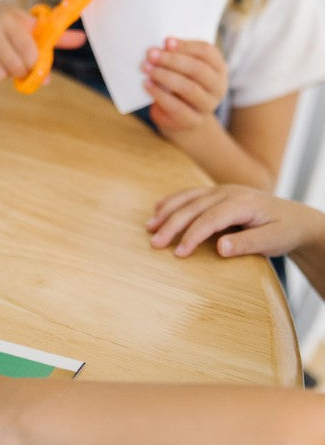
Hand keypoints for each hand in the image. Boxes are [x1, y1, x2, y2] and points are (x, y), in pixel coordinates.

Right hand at [0, 0, 84, 85]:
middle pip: (14, 67)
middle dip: (20, 71)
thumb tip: (81, 40)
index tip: (31, 59)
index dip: (33, 62)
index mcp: (10, 19)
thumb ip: (53, 36)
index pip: (28, 52)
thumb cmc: (6, 23)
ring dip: (3, 74)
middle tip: (17, 63)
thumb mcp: (28, 23)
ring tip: (1, 61)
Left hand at [141, 38, 226, 134]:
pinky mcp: (192, 120)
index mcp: (219, 68)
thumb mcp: (183, 70)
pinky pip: (176, 106)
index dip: (186, 45)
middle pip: (197, 69)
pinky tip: (147, 85)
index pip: (207, 52)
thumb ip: (178, 57)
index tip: (166, 41)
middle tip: (151, 55)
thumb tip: (164, 44)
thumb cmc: (180, 87)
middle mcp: (218, 87)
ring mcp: (207, 106)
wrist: (180, 120)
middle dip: (172, 60)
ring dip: (164, 76)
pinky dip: (160, 94)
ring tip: (147, 69)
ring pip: (188, 88)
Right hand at [146, 184, 322, 257]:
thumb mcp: (273, 241)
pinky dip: (172, 201)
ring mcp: (222, 190)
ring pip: (188, 198)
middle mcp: (230, 192)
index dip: (192, 236)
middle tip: (154, 244)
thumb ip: (247, 244)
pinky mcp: (216, 193)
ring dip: (167, 212)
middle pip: (193, 207)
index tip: (179, 254)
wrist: (295, 218)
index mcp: (244, 203)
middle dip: (172, 225)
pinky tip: (158, 210)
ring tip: (149, 227)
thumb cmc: (284, 231)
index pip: (211, 218)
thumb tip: (220, 247)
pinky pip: (190, 194)